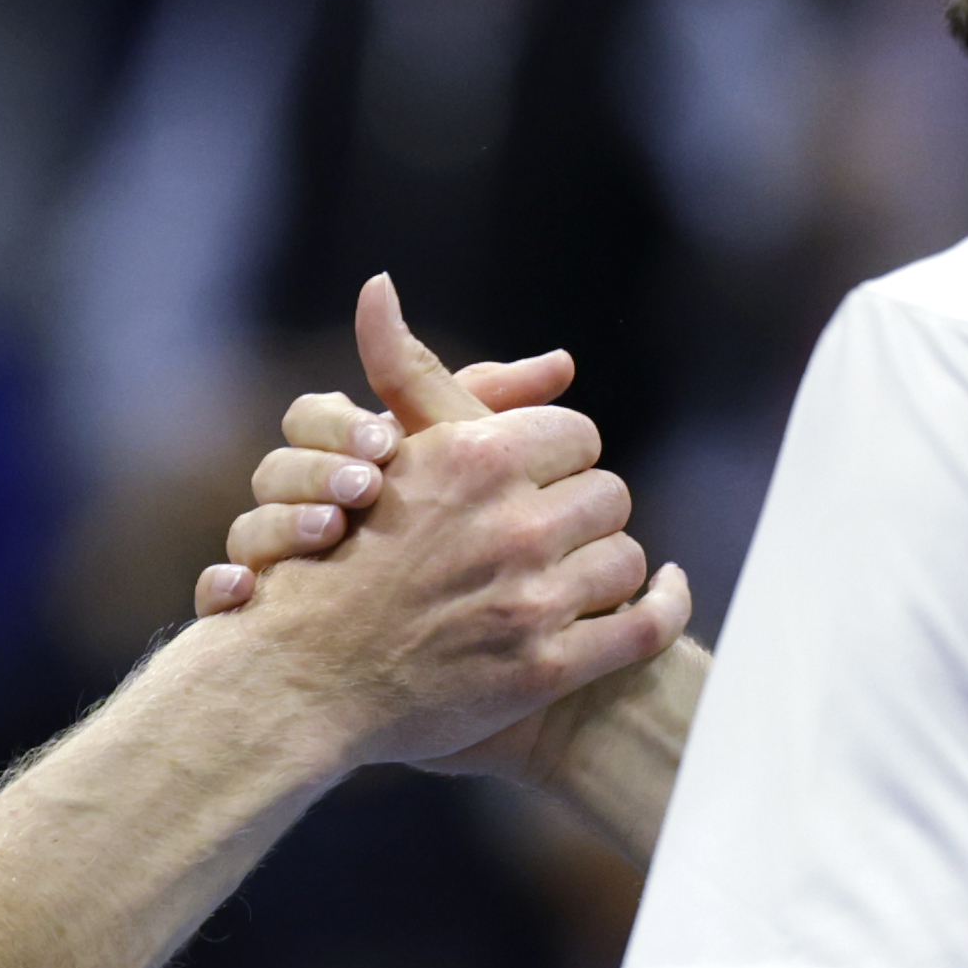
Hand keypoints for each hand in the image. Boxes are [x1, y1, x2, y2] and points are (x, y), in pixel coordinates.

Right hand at [199, 280, 695, 783]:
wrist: (301, 683)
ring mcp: (530, 603)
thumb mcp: (373, 454)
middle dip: (585, 514)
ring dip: (608, 568)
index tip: (539, 482)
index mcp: (474, 462)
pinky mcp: (546, 669)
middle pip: (610, 494)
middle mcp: (509, 527)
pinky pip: (647, 628)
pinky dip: (666, 610)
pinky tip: (660, 599)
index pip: (574, 436)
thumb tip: (381, 284)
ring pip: (629, 560)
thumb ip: (401, 370)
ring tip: (580, 578)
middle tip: (559, 534)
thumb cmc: (334, 563)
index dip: (559, 459)